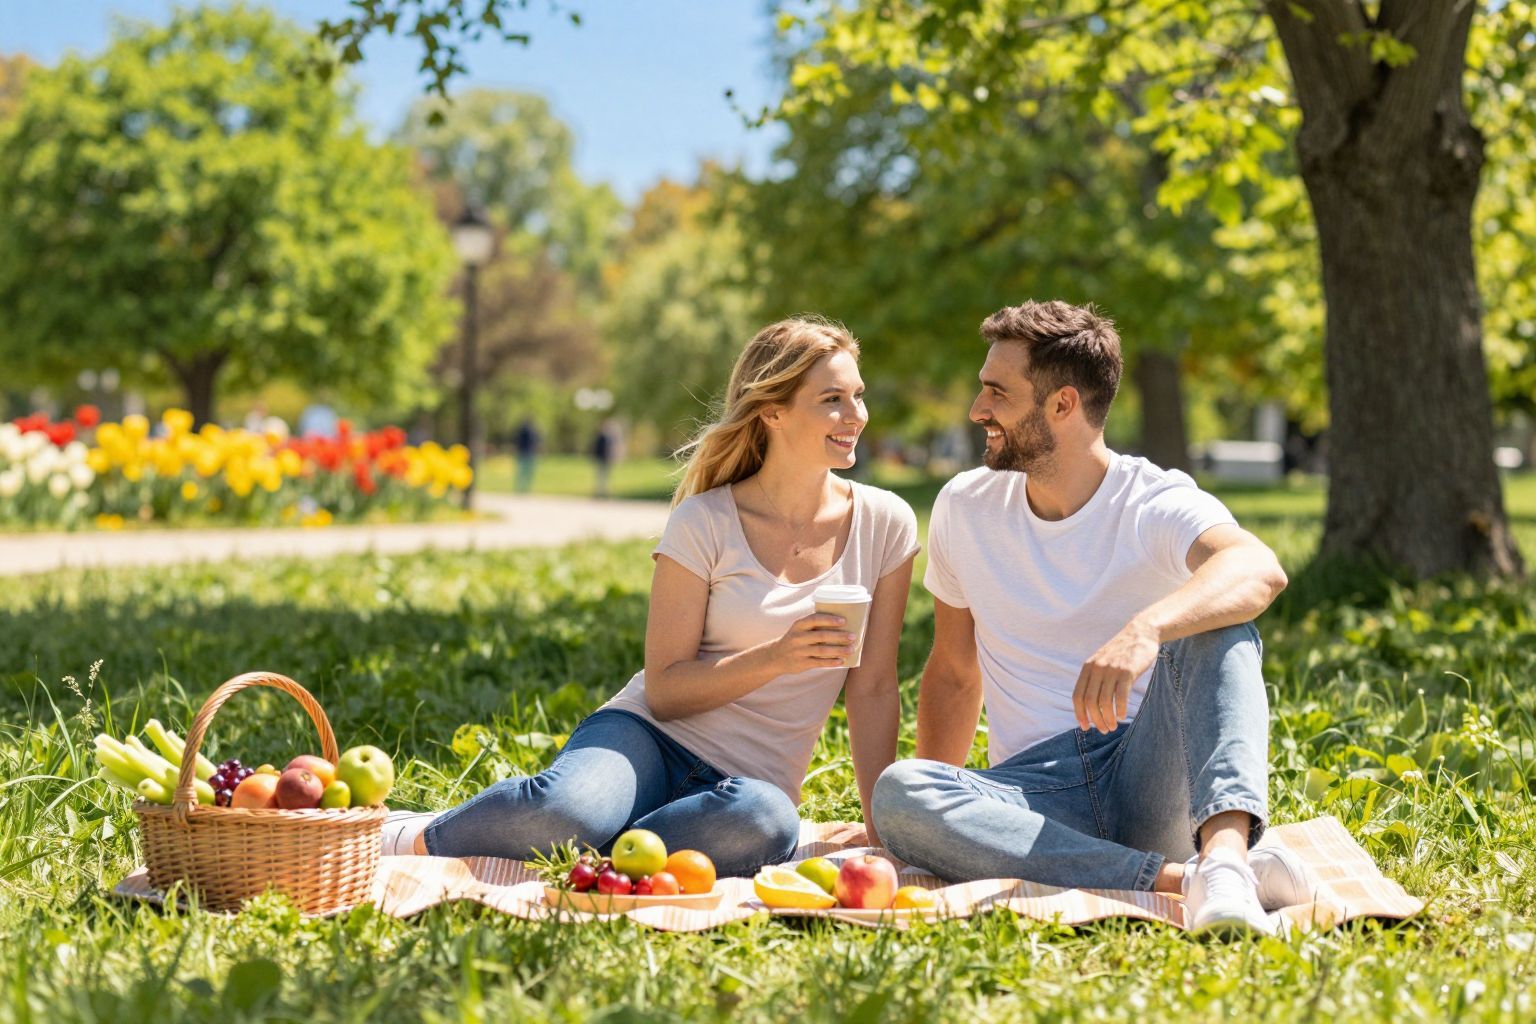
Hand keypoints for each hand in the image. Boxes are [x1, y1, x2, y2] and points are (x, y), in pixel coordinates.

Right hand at [768, 612, 852, 674]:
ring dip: (838, 650)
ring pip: (822, 651)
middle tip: (853, 636)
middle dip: (839, 636)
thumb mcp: (799, 629)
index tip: (843, 620)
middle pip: (821, 636)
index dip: (829, 620)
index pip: (814, 619)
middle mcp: (798, 637)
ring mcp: (799, 651)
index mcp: (798, 625)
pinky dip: (831, 662)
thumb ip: (814, 625)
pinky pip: (819, 663)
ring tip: (851, 650)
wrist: (775, 657)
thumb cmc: (795, 639)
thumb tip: (843, 622)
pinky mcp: (802, 664)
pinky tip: (842, 661)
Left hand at [1073, 618, 1160, 732]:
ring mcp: (1112, 669)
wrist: (1141, 632)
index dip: (1080, 714)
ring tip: (1113, 726)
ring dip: (1108, 718)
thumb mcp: (1103, 662)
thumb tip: (1091, 707)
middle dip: (1096, 720)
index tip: (1086, 727)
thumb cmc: (1122, 652)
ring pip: (1104, 702)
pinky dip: (1120, 709)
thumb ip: (1095, 679)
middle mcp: (1097, 668)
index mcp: (1088, 668)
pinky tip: (1123, 716)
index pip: (1077, 696)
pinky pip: (1121, 696)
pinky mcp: (1127, 671)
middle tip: (1104, 729)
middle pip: (1089, 702)